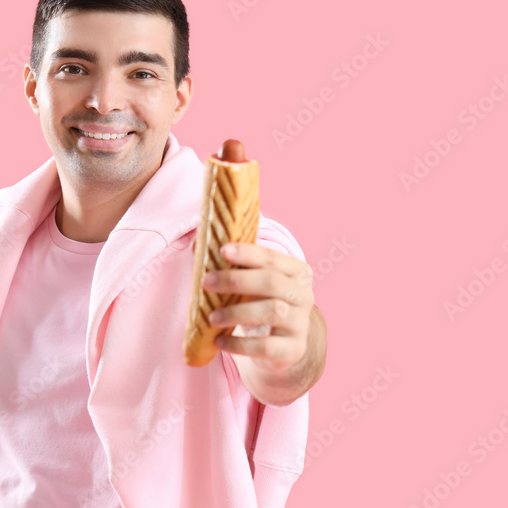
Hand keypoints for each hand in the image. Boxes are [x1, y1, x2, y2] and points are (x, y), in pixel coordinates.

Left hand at [191, 138, 314, 373]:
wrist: (284, 349)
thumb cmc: (258, 299)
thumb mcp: (248, 270)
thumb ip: (233, 228)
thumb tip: (220, 156)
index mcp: (292, 268)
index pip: (272, 256)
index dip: (249, 252)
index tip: (223, 250)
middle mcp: (302, 293)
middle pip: (272, 283)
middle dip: (237, 281)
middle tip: (205, 281)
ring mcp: (299, 324)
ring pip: (272, 315)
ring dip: (238, 313)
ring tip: (211, 315)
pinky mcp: (291, 351)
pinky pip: (268, 348)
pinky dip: (242, 345)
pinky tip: (221, 341)